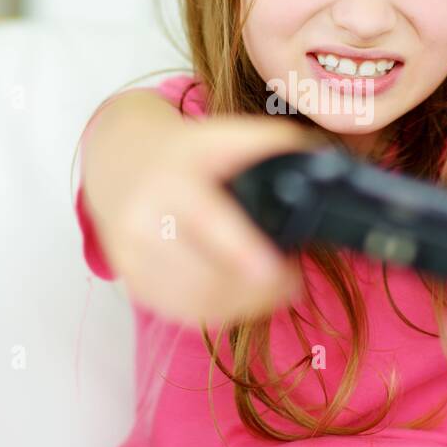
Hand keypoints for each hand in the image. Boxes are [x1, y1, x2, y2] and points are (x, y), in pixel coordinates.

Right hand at [96, 114, 326, 327]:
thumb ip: (269, 144)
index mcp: (172, 177)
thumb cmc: (185, 153)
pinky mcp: (133, 281)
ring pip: (198, 299)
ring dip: (247, 302)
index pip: (208, 219)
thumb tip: (326, 164)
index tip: (278, 271)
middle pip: (206, 274)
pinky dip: (223, 310)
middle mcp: (145, 218)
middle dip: (259, 286)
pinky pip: (184, 312)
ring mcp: (133, 255)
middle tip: (293, 278)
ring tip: (278, 287)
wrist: (120, 162)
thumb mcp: (221, 134)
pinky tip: (246, 296)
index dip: (241, 250)